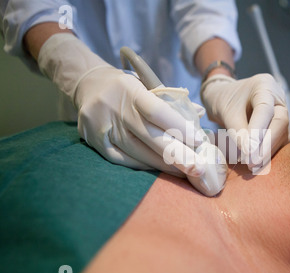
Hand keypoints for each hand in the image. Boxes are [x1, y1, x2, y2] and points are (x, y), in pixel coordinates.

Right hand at [75, 67, 206, 176]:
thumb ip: (172, 100)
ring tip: (185, 171)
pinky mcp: (94, 141)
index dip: (180, 128)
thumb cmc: (127, 87)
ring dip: (164, 165)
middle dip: (178, 155)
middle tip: (198, 169)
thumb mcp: (147, 84)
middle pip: (150, 137)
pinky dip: (144, 166)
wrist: (89, 84)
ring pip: (138, 152)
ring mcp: (102, 126)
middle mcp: (114, 107)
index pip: (158, 111)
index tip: (200, 142)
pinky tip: (161, 169)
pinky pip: (123, 160)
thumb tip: (199, 113)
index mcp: (130, 89)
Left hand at [201, 74, 289, 171]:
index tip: (249, 152)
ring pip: (281, 134)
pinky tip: (257, 165)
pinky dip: (267, 154)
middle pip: (280, 122)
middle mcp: (277, 98)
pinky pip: (278, 141)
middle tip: (252, 162)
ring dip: (267, 152)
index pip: (265, 109)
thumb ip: (237, 129)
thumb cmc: (224, 100)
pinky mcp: (279, 127)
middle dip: (267, 145)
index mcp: (264, 86)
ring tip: (253, 167)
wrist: (224, 97)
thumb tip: (249, 152)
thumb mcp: (226, 111)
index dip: (259, 132)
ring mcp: (281, 112)